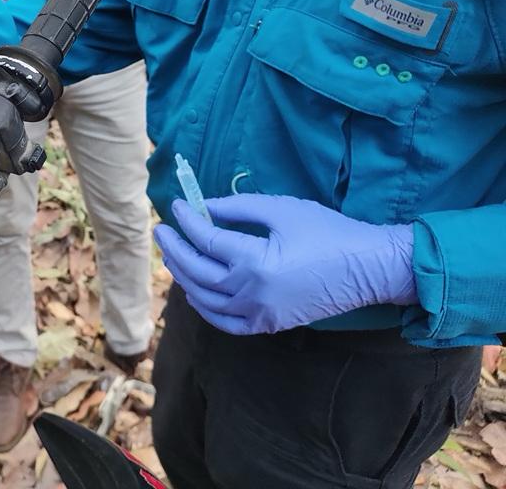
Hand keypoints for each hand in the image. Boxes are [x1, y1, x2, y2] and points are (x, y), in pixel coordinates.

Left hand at [154, 194, 416, 334]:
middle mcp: (250, 292)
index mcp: (253, 261)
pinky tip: (194, 292)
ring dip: (183, 276)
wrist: (368, 269)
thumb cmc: (328, 232)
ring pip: (204, 298)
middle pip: (196, 271)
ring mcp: (258, 314)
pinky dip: (205, 308)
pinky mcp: (268, 325)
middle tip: (162, 230)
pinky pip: (225, 323)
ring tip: (173, 255)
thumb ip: (238, 208)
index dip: (187, 220)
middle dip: (174, 248)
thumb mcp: (281, 209)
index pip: (205, 239)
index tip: (176, 205)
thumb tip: (204, 206)